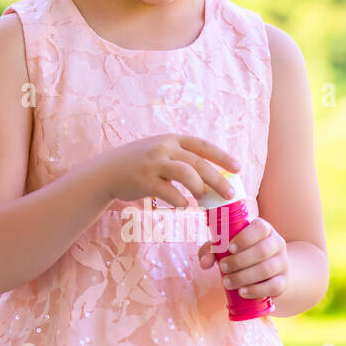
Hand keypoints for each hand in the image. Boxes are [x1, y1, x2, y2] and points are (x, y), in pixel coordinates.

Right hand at [97, 134, 239, 209]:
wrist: (107, 171)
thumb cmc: (140, 164)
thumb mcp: (160, 151)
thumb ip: (181, 158)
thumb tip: (213, 175)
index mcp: (171, 139)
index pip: (202, 145)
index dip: (222, 156)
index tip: (238, 168)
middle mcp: (163, 148)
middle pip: (198, 162)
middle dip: (217, 179)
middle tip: (230, 194)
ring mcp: (153, 163)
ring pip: (185, 173)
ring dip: (199, 188)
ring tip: (203, 199)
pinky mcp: (144, 180)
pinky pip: (168, 191)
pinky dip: (180, 201)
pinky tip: (183, 206)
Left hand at [198, 216, 288, 300]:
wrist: (266, 272)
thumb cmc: (240, 254)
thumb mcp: (225, 247)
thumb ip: (211, 250)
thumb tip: (205, 262)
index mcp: (263, 229)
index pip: (260, 228)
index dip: (245, 238)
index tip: (229, 248)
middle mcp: (276, 243)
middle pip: (262, 250)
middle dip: (239, 261)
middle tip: (223, 267)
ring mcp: (282, 263)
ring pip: (266, 269)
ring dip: (244, 277)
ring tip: (227, 282)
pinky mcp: (284, 281)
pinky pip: (274, 286)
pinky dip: (256, 290)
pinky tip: (242, 292)